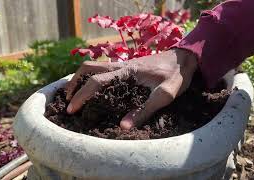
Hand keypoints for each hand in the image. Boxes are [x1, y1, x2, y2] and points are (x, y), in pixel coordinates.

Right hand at [65, 48, 197, 129]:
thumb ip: (144, 110)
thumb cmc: (176, 76)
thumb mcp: (164, 95)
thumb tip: (123, 126)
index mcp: (127, 72)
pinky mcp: (128, 67)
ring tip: (76, 94)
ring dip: (82, 78)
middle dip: (74, 82)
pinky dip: (93, 77)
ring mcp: (124, 65)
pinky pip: (104, 69)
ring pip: (95, 66)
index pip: (96, 81)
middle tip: (68, 100)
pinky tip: (96, 90)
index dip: (81, 95)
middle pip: (88, 67)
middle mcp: (121, 65)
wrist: (184, 58)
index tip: (72, 109)